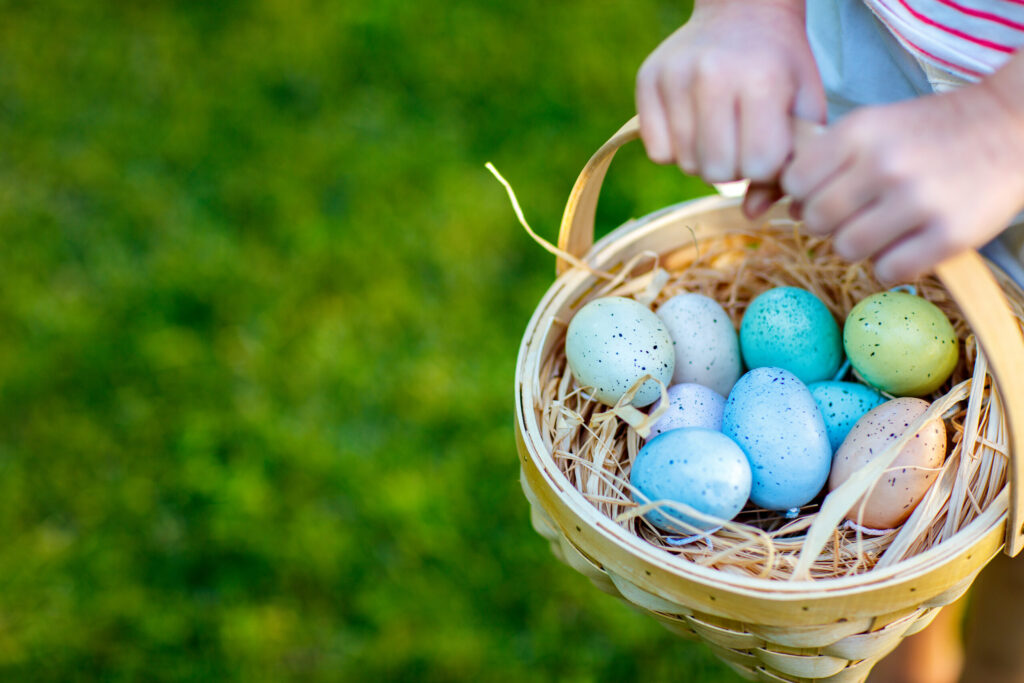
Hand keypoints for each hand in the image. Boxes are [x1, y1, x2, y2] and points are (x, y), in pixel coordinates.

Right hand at [635, 0, 824, 198]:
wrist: (743, 9)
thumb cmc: (780, 64)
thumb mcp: (803, 106)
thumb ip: (790, 164)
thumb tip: (752, 214)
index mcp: (761, 80)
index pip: (756, 166)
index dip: (766, 167)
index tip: (771, 148)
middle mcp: (713, 76)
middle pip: (716, 171)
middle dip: (733, 168)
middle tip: (743, 143)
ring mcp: (675, 77)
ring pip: (685, 164)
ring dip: (705, 160)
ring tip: (721, 132)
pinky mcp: (647, 80)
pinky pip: (657, 152)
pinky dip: (676, 150)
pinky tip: (694, 126)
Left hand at [781, 83, 1023, 282]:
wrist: (1011, 126)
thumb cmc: (931, 130)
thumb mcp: (875, 125)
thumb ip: (828, 159)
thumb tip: (790, 208)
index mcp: (860, 132)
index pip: (796, 183)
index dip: (805, 194)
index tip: (825, 193)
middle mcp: (885, 165)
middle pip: (817, 221)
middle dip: (830, 223)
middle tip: (856, 214)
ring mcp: (918, 202)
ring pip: (847, 250)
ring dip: (859, 246)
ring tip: (883, 229)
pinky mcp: (948, 236)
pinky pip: (888, 272)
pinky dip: (891, 265)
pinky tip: (907, 245)